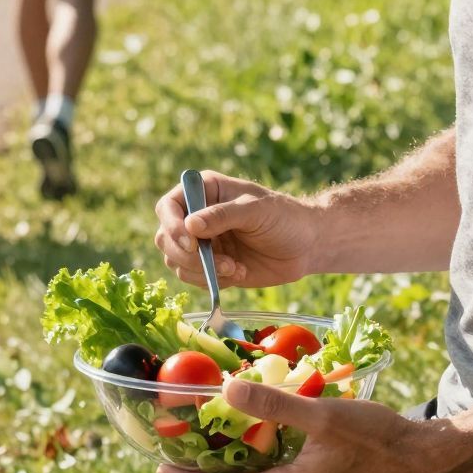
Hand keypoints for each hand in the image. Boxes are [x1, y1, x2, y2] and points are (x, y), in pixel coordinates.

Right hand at [153, 170, 317, 288]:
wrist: (306, 246)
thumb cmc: (285, 217)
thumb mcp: (256, 210)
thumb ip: (223, 216)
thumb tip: (189, 225)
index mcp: (204, 191)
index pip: (168, 206)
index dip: (173, 226)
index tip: (191, 243)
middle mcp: (197, 217)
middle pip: (166, 238)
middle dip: (188, 256)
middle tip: (220, 264)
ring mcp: (202, 244)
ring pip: (177, 262)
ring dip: (203, 271)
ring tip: (236, 268)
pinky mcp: (210, 267)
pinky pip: (194, 279)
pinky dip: (213, 281)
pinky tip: (239, 272)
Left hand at [157, 382, 470, 472]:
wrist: (425, 460)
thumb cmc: (377, 438)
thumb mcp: (323, 415)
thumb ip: (276, 405)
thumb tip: (229, 391)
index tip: (158, 471)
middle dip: (205, 472)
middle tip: (176, 449)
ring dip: (233, 465)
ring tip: (208, 440)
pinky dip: (260, 460)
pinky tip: (258, 436)